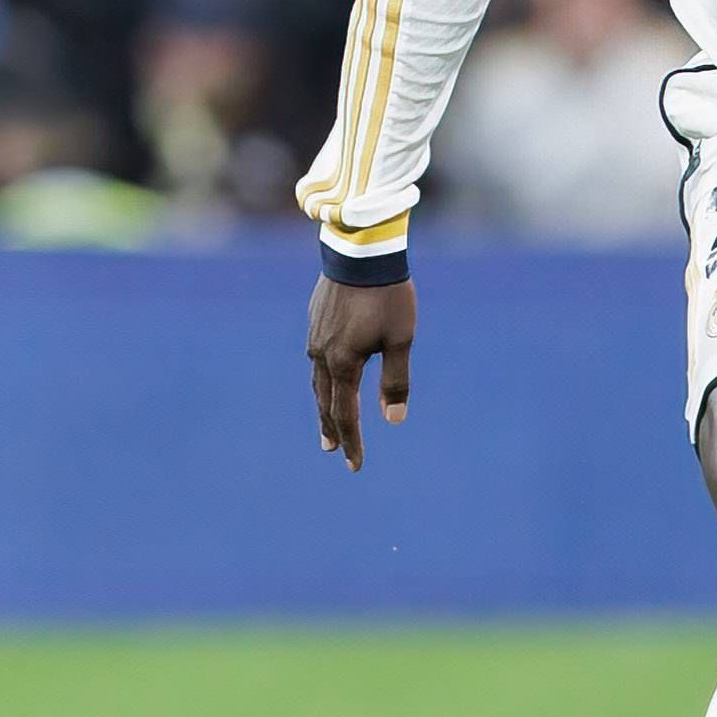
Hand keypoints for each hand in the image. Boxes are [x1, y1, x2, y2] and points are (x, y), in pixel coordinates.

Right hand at [305, 273, 415, 469]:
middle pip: (325, 402)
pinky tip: (328, 374)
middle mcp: (322, 354)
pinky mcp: (315, 320)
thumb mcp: (400, 340)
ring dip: (323, 403)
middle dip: (332, 429)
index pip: (345, 415)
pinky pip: (315, 357)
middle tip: (332, 450)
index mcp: (343, 364)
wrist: (360, 251)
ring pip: (317, 380)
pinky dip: (322, 376)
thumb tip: (393, 419)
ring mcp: (315, 336)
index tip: (355, 466)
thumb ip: (395, 381)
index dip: (352, 443)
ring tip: (327, 419)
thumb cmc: (387, 295)